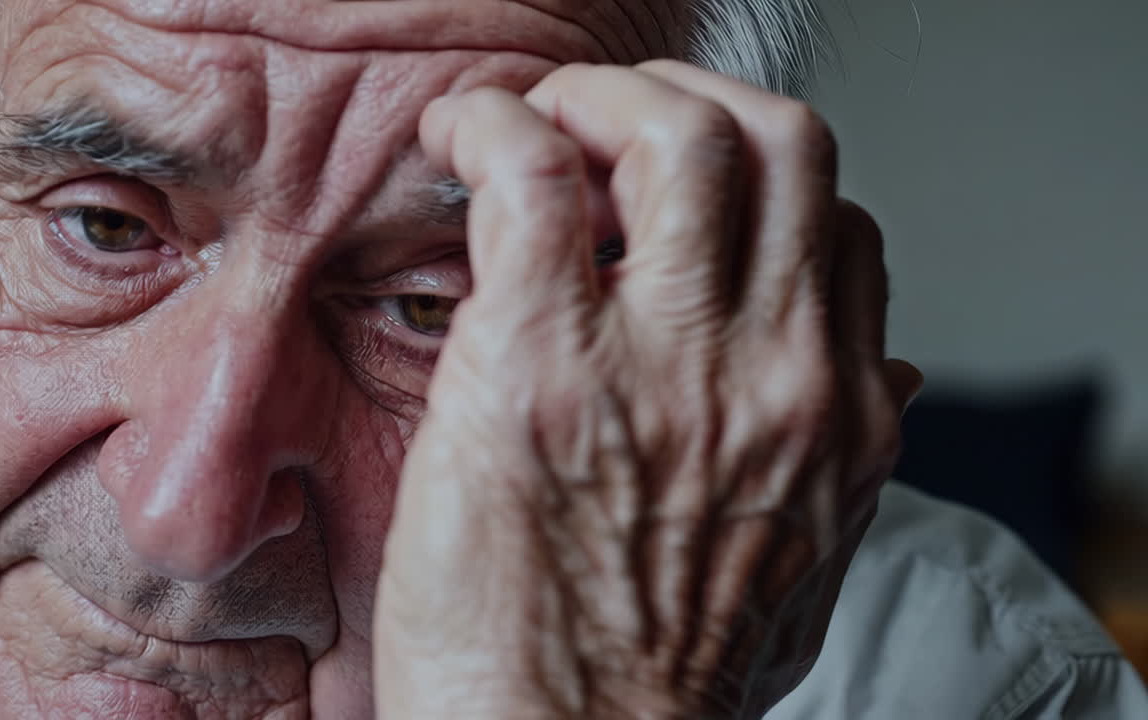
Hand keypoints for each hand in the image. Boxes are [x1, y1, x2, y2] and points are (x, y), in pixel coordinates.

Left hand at [373, 61, 921, 718]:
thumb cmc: (659, 686)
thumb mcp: (801, 579)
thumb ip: (845, 467)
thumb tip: (880, 379)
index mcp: (833, 418)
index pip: (842, 229)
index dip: (758, 184)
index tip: (680, 191)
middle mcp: (771, 374)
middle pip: (783, 145)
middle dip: (691, 103)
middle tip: (613, 120)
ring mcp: (659, 364)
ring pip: (677, 134)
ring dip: (601, 99)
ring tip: (538, 122)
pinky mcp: (537, 368)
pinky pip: (531, 179)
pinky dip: (495, 127)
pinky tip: (464, 141)